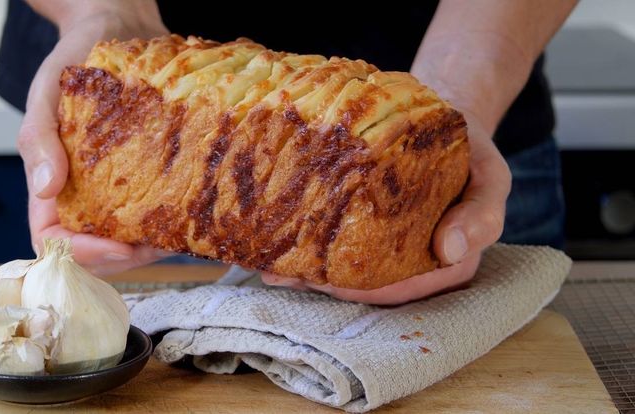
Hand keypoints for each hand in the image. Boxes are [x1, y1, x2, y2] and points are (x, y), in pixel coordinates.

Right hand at [17, 0, 169, 274]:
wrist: (115, 32)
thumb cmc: (73, 63)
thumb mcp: (45, 95)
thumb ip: (38, 140)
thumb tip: (46, 188)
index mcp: (51, 188)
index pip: (54, 241)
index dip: (80, 253)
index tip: (114, 244)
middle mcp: (85, 197)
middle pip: (97, 251)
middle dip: (124, 257)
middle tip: (156, 245)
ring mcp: (119, 191)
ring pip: (131, 239)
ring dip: (153, 245)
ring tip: (178, 233)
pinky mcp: (149, 180)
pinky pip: (158, 214)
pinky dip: (172, 222)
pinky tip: (190, 213)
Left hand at [262, 114, 510, 304]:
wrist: (450, 116)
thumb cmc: (472, 150)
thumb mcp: (492, 176)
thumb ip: (482, 215)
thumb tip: (449, 250)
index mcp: (448, 264)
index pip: (399, 288)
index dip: (360, 290)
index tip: (323, 280)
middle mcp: (415, 263)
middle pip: (364, 286)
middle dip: (322, 284)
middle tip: (282, 273)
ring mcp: (389, 247)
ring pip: (346, 271)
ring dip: (307, 272)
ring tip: (270, 266)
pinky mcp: (369, 229)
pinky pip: (339, 245)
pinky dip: (310, 249)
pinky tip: (279, 247)